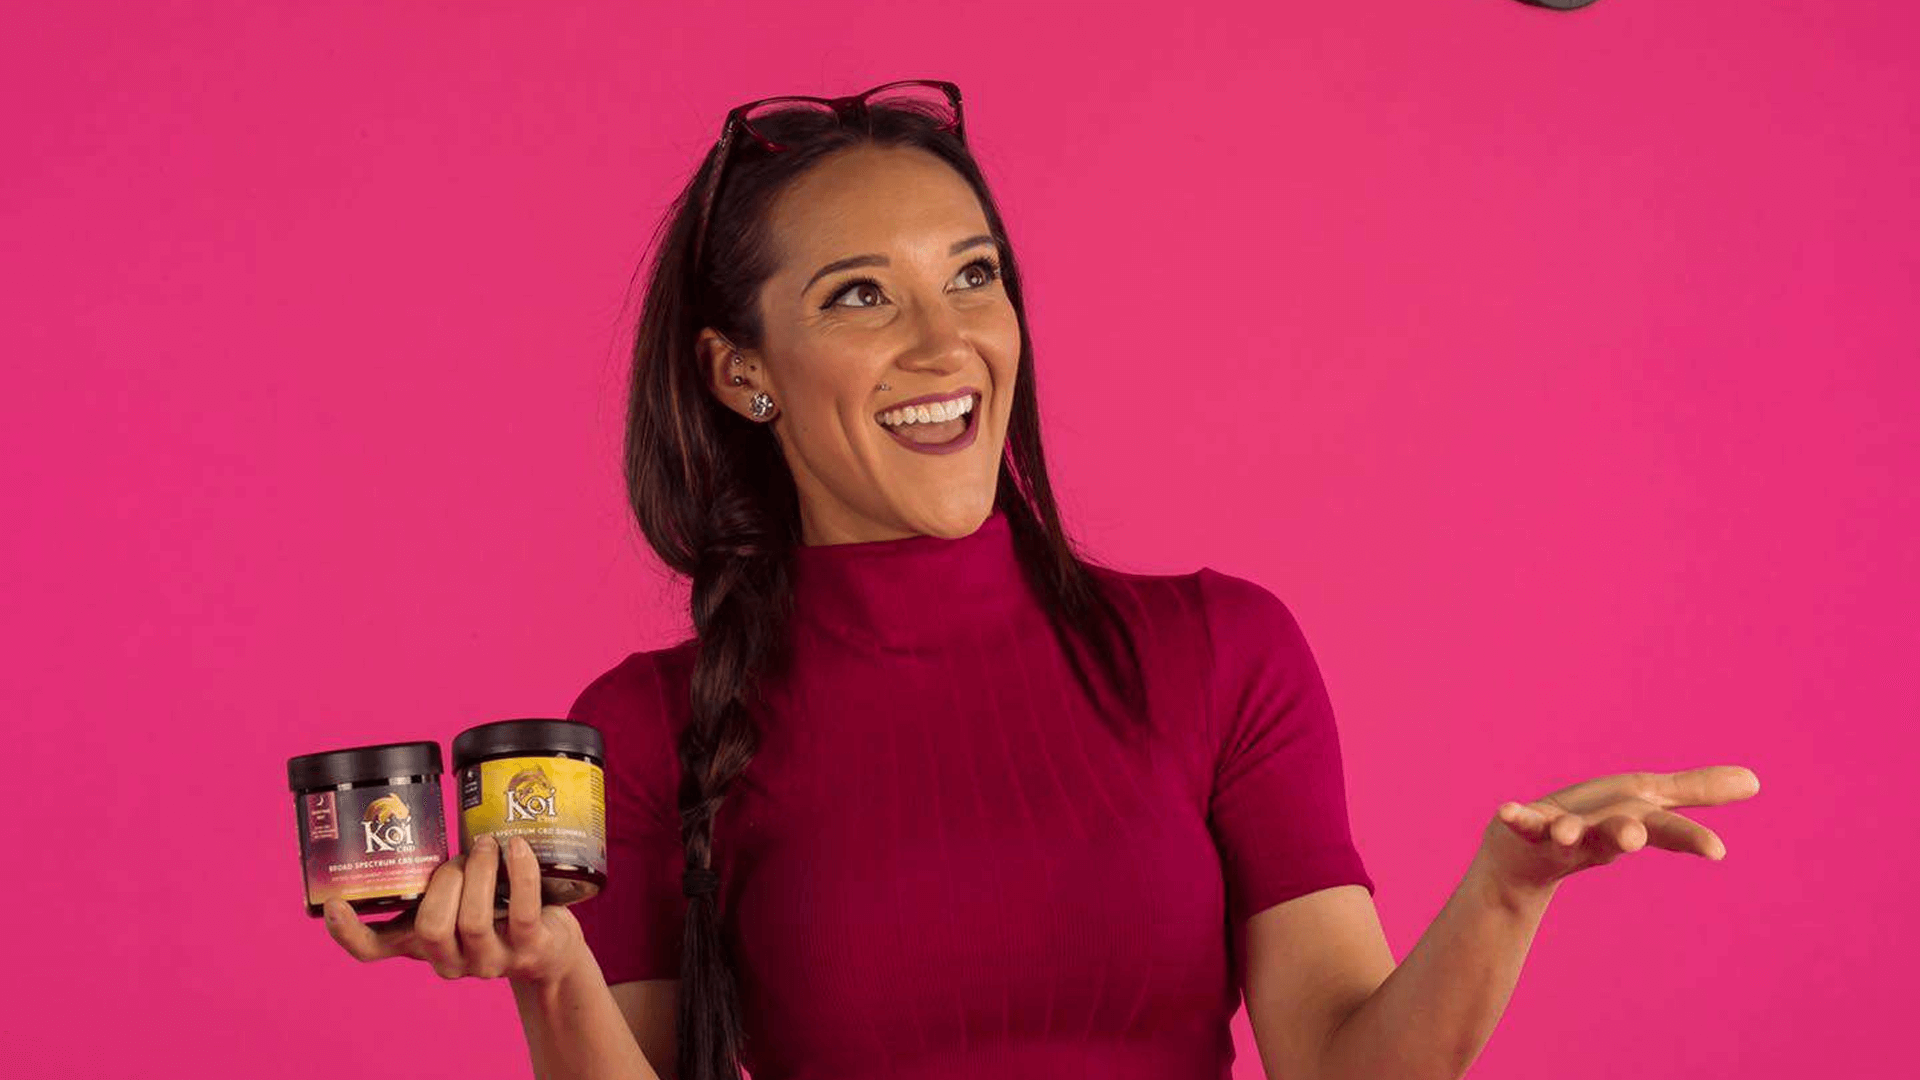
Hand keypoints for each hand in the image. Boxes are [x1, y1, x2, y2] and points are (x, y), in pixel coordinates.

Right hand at [323, 833, 585, 986]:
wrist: (549, 952)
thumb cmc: (496, 911)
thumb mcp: (456, 898)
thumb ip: (432, 873)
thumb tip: (410, 812)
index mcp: (420, 946)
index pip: (371, 951)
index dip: (348, 932)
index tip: (334, 903)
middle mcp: (450, 961)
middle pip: (430, 927)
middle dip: (445, 880)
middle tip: (462, 855)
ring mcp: (490, 961)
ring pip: (473, 921)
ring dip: (480, 872)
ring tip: (488, 845)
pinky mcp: (529, 950)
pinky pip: (520, 909)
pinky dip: (520, 871)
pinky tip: (517, 847)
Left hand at [1475, 765, 1760, 903]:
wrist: (1527, 856)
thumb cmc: (1593, 823)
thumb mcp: (1647, 801)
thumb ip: (1695, 792)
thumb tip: (1756, 780)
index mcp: (1632, 822)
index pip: (1666, 831)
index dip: (1689, 840)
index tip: (1717, 851)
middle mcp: (1599, 834)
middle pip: (1617, 834)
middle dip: (1626, 834)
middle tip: (1634, 836)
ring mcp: (1560, 835)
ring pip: (1569, 836)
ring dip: (1570, 834)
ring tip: (1568, 833)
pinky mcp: (1524, 831)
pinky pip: (1520, 824)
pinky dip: (1515, 819)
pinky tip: (1505, 811)